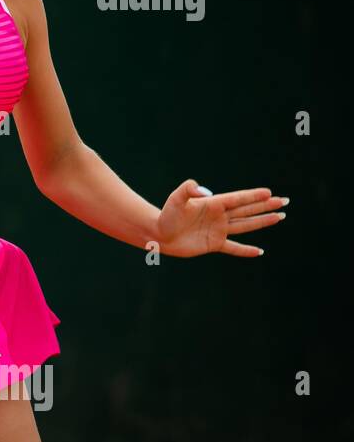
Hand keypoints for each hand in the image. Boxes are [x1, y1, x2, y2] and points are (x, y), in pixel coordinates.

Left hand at [155, 179, 286, 257]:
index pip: (238, 199)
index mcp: (213, 204)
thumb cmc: (165, 215)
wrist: (158, 234)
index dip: (253, 196)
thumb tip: (206, 191)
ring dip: (262, 221)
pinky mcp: (214, 244)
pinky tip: (259, 251)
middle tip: (284, 201)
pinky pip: (233, 248)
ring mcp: (218, 230)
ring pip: (245, 225)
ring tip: (279, 216)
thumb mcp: (176, 199)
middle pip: (247, 210)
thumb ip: (188, 190)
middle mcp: (219, 216)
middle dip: (265, 206)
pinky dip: (246, 250)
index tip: (269, 193)